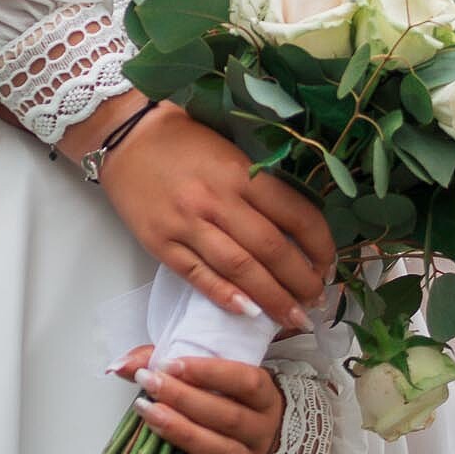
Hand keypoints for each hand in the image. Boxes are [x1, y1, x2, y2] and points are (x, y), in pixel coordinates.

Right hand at [79, 95, 335, 331]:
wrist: (125, 135)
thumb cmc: (183, 139)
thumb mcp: (230, 149)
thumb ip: (259, 182)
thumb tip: (296, 224)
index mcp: (240, 172)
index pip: (294, 213)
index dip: (319, 244)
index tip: (329, 263)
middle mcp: (217, 199)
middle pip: (271, 249)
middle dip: (301, 280)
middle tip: (317, 300)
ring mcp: (187, 223)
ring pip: (239, 268)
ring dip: (271, 299)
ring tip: (293, 317)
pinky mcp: (160, 242)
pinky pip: (198, 275)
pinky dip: (224, 296)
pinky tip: (247, 313)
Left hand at [112, 345, 283, 453]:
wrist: (251, 430)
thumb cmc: (221, 393)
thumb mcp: (204, 370)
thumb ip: (162, 360)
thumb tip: (121, 366)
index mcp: (263, 393)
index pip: (243, 381)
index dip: (206, 372)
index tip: (167, 365)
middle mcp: (261, 427)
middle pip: (228, 416)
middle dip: (184, 399)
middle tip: (149, 385)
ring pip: (224, 451)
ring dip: (183, 433)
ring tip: (150, 416)